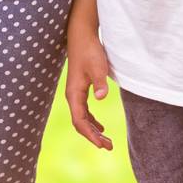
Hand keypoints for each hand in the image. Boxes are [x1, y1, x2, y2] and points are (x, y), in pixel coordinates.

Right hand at [65, 26, 113, 149]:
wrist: (81, 36)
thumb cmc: (89, 51)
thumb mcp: (97, 67)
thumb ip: (100, 83)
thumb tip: (101, 97)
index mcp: (74, 93)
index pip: (80, 121)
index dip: (90, 135)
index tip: (103, 145)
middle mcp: (72, 95)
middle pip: (80, 123)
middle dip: (93, 136)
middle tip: (109, 146)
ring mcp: (75, 93)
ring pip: (82, 118)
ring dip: (93, 130)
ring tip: (107, 141)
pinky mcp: (80, 89)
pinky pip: (84, 111)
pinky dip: (92, 121)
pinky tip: (101, 126)